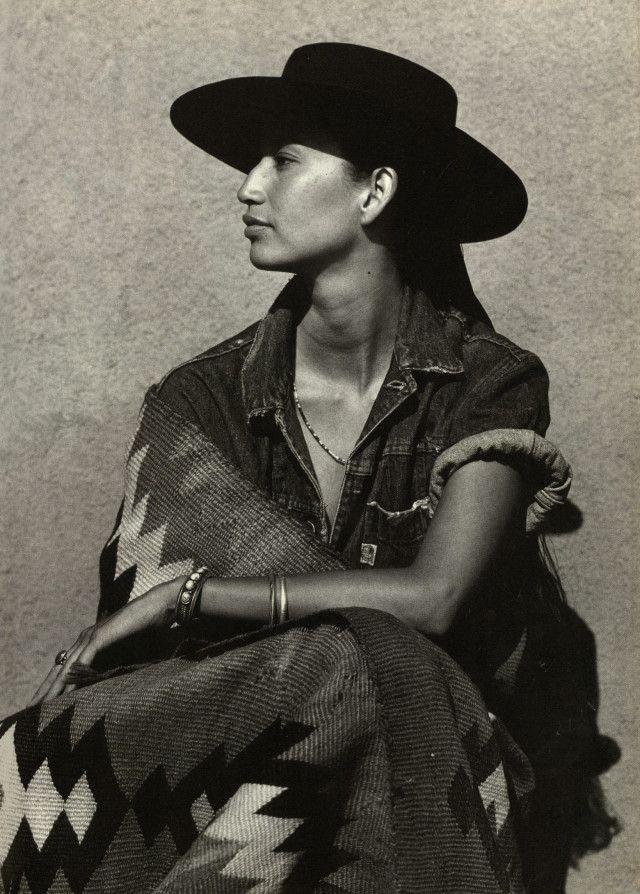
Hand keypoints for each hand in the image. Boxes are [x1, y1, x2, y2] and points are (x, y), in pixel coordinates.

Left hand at [27, 577, 183, 706]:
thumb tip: (110, 686)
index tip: (41, 703)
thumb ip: (116, 666)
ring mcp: (92, 636)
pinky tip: (63, 689)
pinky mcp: (101, 636)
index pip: (66, 667)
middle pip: (59, 668)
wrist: (161, 605)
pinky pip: (83, 660)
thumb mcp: (130, 653)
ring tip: (40, 706)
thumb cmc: (149, 628)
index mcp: (91, 642)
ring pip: (67, 666)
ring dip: (53, 687)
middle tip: (29, 709)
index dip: (53, 685)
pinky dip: (72, 675)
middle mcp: (86, 638)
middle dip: (45, 690)